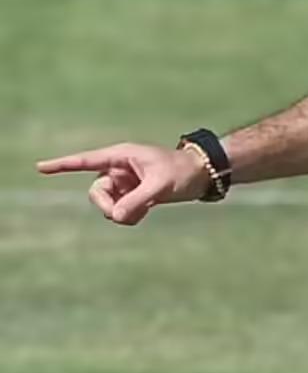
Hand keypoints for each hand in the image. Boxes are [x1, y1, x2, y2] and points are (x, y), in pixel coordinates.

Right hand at [35, 143, 211, 224]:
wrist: (202, 175)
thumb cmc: (183, 172)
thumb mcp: (161, 186)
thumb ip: (137, 201)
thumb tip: (114, 217)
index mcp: (122, 156)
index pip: (86, 161)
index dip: (63, 165)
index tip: (40, 168)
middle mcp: (119, 168)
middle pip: (96, 192)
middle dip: (106, 206)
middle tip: (122, 215)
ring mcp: (125, 182)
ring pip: (107, 204)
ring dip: (120, 213)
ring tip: (144, 211)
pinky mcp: (133, 194)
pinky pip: (119, 210)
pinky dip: (128, 216)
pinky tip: (146, 212)